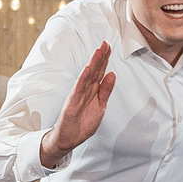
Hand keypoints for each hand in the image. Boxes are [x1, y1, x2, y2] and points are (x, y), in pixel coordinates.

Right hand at [38, 42, 114, 170]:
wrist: (69, 138)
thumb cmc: (83, 123)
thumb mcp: (100, 106)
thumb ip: (105, 91)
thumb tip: (112, 74)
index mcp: (92, 90)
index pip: (99, 72)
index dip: (104, 59)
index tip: (109, 46)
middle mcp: (85, 90)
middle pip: (94, 71)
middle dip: (100, 57)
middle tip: (105, 42)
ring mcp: (78, 95)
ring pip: (87, 76)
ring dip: (93, 63)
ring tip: (98, 51)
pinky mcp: (72, 103)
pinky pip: (78, 89)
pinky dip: (83, 78)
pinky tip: (87, 69)